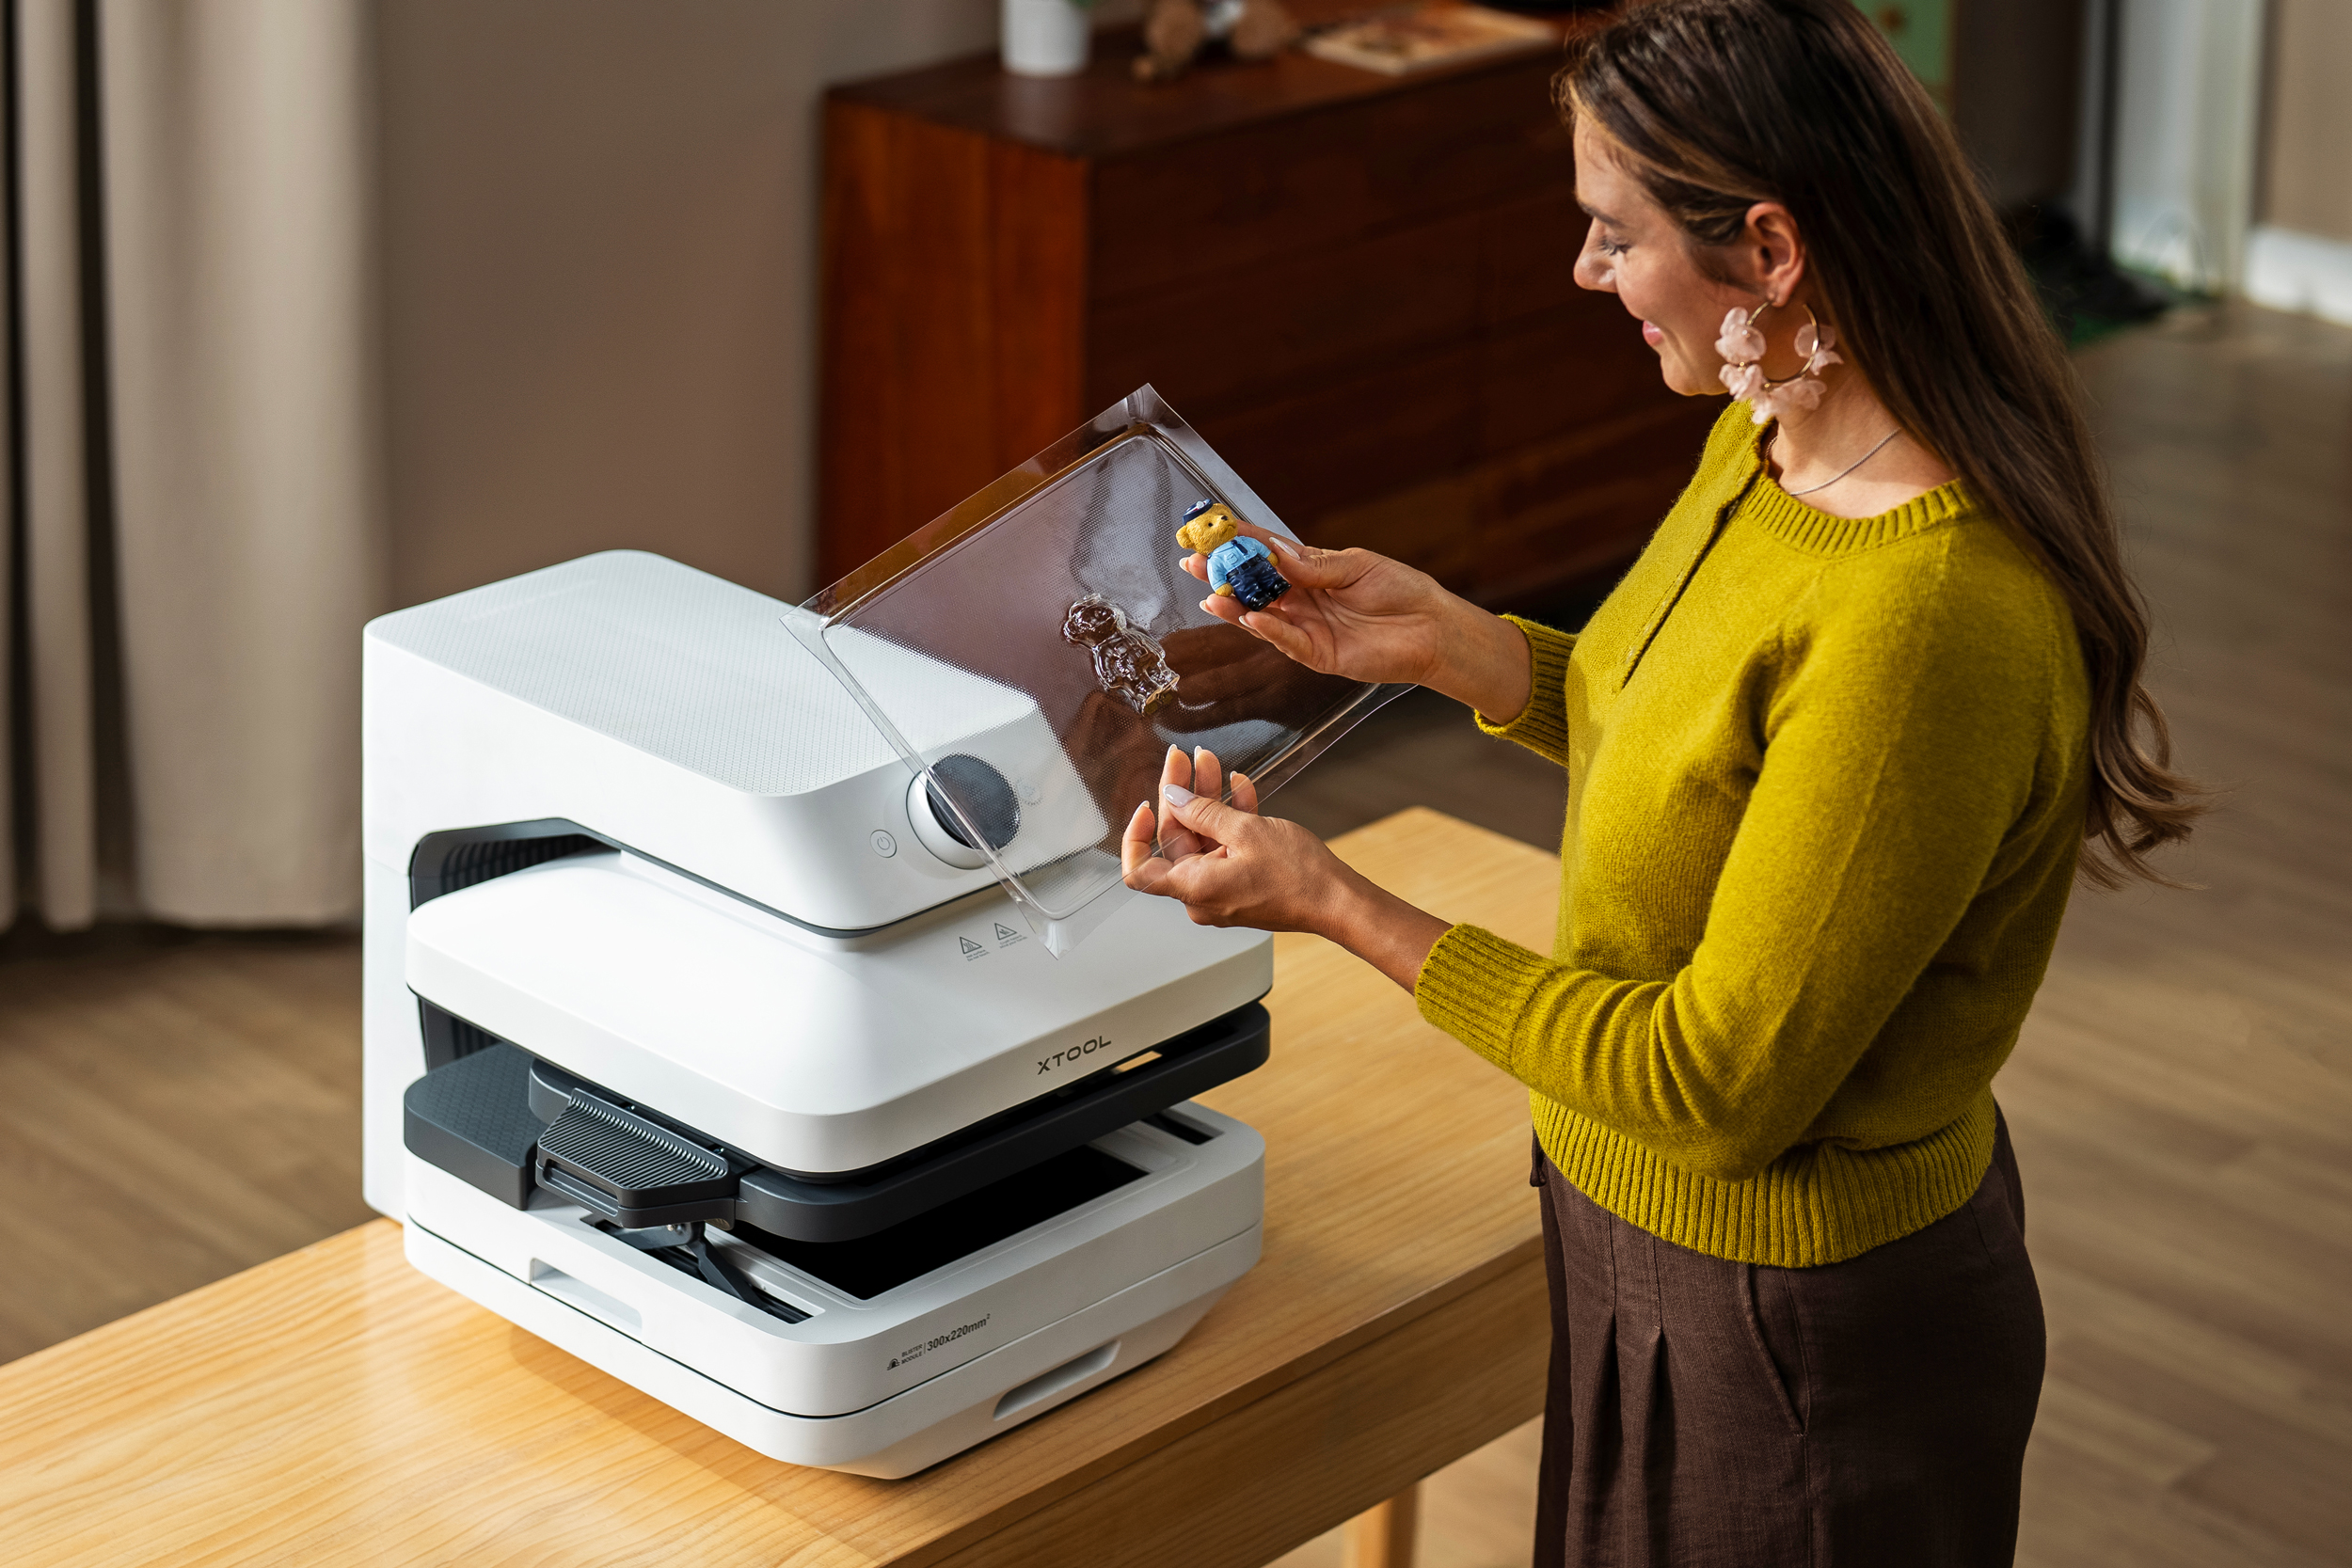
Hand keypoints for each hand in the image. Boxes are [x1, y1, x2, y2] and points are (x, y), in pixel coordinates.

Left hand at [1121, 746, 1453, 989]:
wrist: (1337, 901)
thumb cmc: (1297, 876)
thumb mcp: (1245, 831)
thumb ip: (1203, 811)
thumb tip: (1174, 796)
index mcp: (1192, 887)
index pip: (1139, 870)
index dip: (1136, 836)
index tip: (1148, 805)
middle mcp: (1201, 894)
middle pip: (1177, 840)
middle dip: (1182, 796)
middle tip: (1185, 759)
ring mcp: (1222, 889)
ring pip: (1204, 838)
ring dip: (1208, 799)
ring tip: (1211, 761)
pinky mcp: (1243, 882)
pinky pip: (1226, 847)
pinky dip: (1230, 819)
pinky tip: (1239, 786)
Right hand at [1182, 522, 1532, 721]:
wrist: (1433, 628)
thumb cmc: (1401, 590)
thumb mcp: (1358, 566)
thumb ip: (1315, 564)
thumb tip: (1276, 551)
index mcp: (1312, 572)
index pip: (1268, 555)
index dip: (1240, 543)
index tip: (1212, 529)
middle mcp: (1303, 600)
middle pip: (1255, 587)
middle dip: (1223, 574)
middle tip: (1193, 561)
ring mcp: (1308, 628)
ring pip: (1262, 617)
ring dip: (1235, 607)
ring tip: (1210, 594)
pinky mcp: (1319, 655)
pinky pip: (1287, 641)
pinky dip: (1269, 630)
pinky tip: (1251, 618)